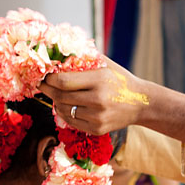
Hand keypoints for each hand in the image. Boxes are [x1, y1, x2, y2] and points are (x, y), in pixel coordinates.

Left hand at [39, 56, 153, 134]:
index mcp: (99, 80)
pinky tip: (67, 106)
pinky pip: (72, 122)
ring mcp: (98, 117)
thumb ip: (84, 59)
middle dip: (48, 90)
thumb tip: (58, 55)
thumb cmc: (120, 80)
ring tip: (57, 95)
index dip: (49, 79)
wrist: (141, 104)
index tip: (45, 76)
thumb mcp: (106, 64)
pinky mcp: (97, 129)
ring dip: (56, 102)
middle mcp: (98, 100)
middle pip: (60, 97)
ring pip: (63, 110)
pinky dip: (65, 113)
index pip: (63, 82)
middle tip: (42, 85)